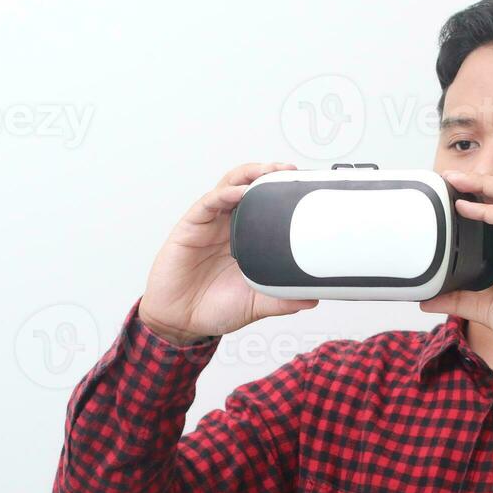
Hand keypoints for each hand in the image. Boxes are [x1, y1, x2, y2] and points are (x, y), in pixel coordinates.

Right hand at [139, 162, 318, 344]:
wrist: (180, 321)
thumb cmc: (213, 307)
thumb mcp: (255, 305)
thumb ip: (281, 300)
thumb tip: (311, 298)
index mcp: (245, 240)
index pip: (265, 206)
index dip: (282, 192)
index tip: (302, 186)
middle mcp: (228, 226)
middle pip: (249, 187)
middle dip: (268, 173)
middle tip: (289, 170)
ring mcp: (210, 224)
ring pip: (229, 186)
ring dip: (249, 175)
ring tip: (268, 170)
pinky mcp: (190, 227)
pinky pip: (208, 203)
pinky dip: (225, 194)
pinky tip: (240, 192)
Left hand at [418, 170, 492, 363]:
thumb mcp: (487, 308)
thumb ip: (460, 299)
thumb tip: (430, 299)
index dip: (483, 195)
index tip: (455, 191)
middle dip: (481, 180)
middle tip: (451, 175)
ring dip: (484, 185)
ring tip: (457, 180)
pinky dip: (488, 211)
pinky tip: (467, 208)